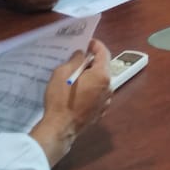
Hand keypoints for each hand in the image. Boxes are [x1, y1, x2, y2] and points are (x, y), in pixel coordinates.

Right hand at [30, 40, 113, 165]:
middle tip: (77, 58)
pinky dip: (90, 89)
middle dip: (91, 61)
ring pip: (100, 82)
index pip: (104, 53)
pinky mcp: (100, 112)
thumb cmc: (61, 98)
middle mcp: (109, 88)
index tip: (87, 41)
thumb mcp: (63, 73)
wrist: (60, 128)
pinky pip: (97, 95)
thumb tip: (82, 55)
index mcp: (102, 76)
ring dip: (90, 76)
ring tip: (75, 74)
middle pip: (103, 68)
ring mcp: (105, 101)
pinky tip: (78, 91)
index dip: (95, 45)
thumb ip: (75, 60)